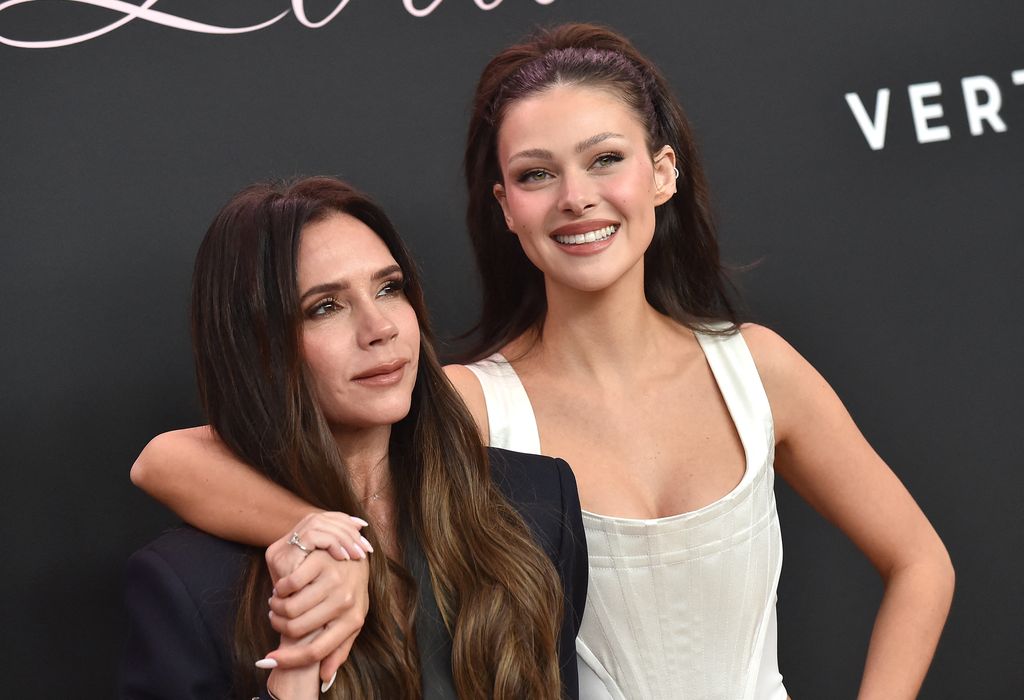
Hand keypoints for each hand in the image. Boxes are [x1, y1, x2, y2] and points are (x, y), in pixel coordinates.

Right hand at [261, 514, 372, 685]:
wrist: (359, 556)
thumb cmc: (351, 593)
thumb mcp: (351, 621)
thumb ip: (338, 649)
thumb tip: (324, 679)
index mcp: (352, 621)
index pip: (316, 651)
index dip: (289, 660)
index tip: (267, 660)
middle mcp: (346, 602)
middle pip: (296, 629)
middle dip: (278, 626)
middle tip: (275, 617)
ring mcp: (335, 580)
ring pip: (290, 607)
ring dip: (277, 608)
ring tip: (277, 603)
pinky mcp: (322, 562)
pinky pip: (290, 583)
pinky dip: (279, 589)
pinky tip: (281, 588)